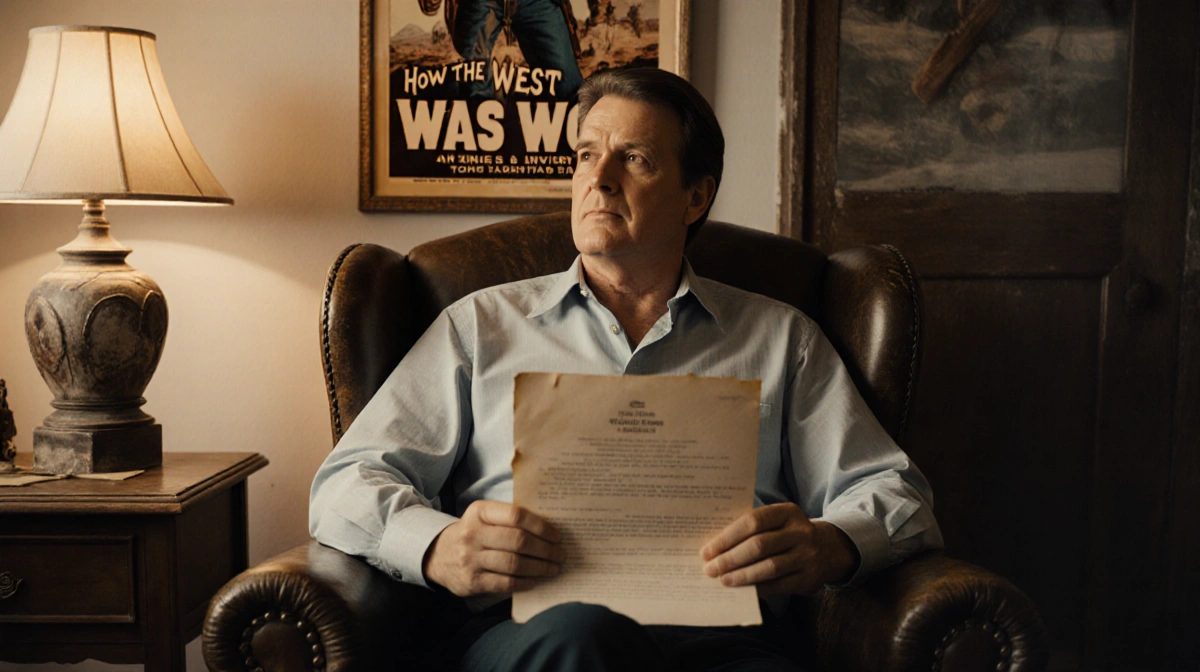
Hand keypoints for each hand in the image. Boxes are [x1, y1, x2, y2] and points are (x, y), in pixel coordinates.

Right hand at [422, 500, 564, 596]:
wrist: (437, 555)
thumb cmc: (473, 534)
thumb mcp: (484, 517)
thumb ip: (509, 519)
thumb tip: (550, 529)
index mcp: (479, 512)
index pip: (516, 515)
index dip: (541, 526)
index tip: (557, 536)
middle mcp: (473, 534)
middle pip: (518, 541)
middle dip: (545, 550)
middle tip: (561, 555)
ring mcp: (470, 559)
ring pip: (514, 564)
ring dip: (540, 568)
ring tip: (554, 568)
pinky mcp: (471, 581)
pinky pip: (505, 583)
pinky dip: (525, 582)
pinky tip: (536, 580)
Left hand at [700, 503, 859, 595]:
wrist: (829, 549)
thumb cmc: (789, 534)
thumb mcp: (777, 522)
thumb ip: (751, 528)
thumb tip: (715, 546)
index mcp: (787, 512)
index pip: (753, 521)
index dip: (727, 537)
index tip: (707, 550)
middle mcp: (800, 532)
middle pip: (759, 545)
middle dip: (730, 558)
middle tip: (711, 568)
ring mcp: (807, 555)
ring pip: (769, 567)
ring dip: (742, 576)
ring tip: (723, 580)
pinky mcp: (809, 578)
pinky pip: (779, 585)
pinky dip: (758, 588)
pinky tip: (743, 589)